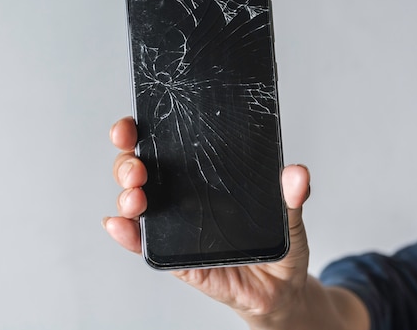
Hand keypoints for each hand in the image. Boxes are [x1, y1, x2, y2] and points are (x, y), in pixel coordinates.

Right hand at [104, 116, 311, 327]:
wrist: (279, 291)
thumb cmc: (277, 247)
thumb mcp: (290, 216)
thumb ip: (293, 195)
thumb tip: (297, 173)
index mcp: (203, 176)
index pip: (165, 145)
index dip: (141, 131)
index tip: (133, 125)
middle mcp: (182, 196)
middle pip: (140, 170)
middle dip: (127, 163)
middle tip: (138, 169)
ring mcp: (174, 226)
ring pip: (136, 203)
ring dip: (126, 197)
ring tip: (135, 198)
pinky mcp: (175, 258)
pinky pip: (145, 244)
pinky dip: (127, 235)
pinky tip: (119, 226)